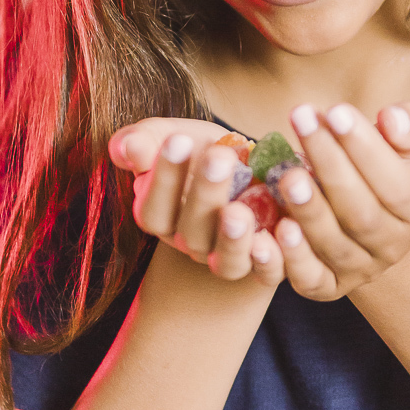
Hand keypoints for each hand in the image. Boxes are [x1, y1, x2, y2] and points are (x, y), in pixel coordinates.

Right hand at [108, 117, 285, 286]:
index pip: (153, 208)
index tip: (179, 139)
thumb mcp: (169, 136)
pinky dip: (272, 259)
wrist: (251, 165)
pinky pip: (267, 272)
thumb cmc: (200, 150)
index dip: (164, 177)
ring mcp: (227, 257)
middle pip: (191, 232)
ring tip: (239, 209)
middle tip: (219, 157)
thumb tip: (127, 148)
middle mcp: (191, 243)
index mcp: (161, 216)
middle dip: (205, 194)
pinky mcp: (267, 263)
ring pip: (226, 261)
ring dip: (233, 237)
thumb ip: (142, 142)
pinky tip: (282, 230)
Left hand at [270, 102, 409, 301]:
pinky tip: (269, 232)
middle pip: (360, 212)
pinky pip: (310, 280)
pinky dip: (290, 260)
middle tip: (302, 122)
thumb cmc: (392, 164)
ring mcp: (362, 269)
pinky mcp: (329, 287)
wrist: (378, 216)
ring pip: (334, 244)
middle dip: (329, 165)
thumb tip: (390, 120)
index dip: (365, 149)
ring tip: (286, 174)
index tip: (336, 112)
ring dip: (308, 210)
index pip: (395, 182)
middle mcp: (395, 244)